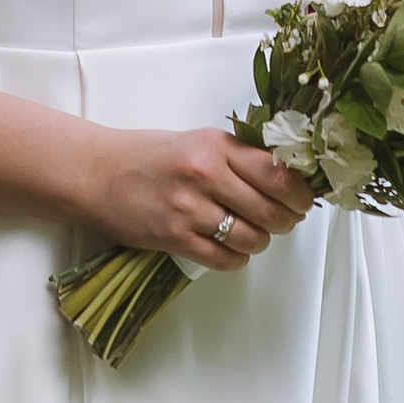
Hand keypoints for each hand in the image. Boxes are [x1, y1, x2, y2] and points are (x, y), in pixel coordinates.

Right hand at [78, 124, 314, 269]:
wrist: (99, 173)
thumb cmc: (151, 156)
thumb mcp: (199, 142)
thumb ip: (238, 156)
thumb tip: (285, 178)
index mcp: (217, 145)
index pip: (277, 171)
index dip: (300, 192)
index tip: (304, 200)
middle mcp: (206, 173)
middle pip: (270, 208)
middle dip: (286, 221)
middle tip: (286, 222)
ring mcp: (189, 208)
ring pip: (251, 237)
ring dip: (261, 242)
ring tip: (255, 235)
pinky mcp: (174, 238)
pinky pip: (224, 259)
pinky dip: (237, 259)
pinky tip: (232, 250)